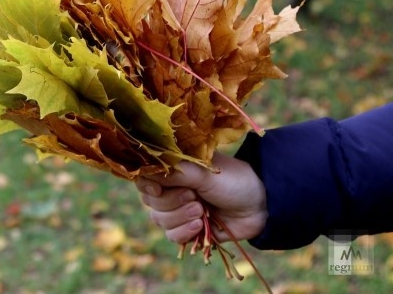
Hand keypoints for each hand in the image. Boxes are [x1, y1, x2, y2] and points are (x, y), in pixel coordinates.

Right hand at [136, 152, 267, 244]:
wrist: (259, 205)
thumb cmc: (233, 180)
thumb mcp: (203, 172)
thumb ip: (175, 172)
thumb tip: (146, 172)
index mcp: (173, 169)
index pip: (145, 178)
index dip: (147, 186)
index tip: (158, 190)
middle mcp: (172, 188)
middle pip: (150, 201)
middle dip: (172, 202)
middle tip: (194, 196)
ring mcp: (178, 209)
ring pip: (159, 220)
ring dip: (180, 217)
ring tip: (201, 211)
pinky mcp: (187, 229)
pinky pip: (172, 235)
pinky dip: (185, 232)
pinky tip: (201, 225)